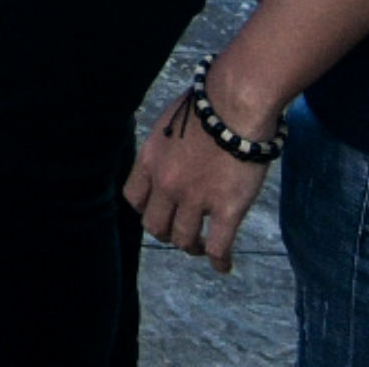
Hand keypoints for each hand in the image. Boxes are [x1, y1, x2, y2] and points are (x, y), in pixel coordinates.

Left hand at [123, 96, 270, 274]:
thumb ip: (167, 144)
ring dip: (190, 246)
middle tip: (179, 233)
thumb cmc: (208, 103)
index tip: (157, 210)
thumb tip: (175, 151)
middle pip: (154, 225)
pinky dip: (218, 260)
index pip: (134, 198)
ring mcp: (195, 199)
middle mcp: (167, 184)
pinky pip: (217, 245)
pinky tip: (222, 265)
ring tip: (199, 247)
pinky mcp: (226, 208)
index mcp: (150, 160)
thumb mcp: (171, 121)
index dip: (146, 209)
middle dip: (166, 232)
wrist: (234, 103)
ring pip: (183, 239)